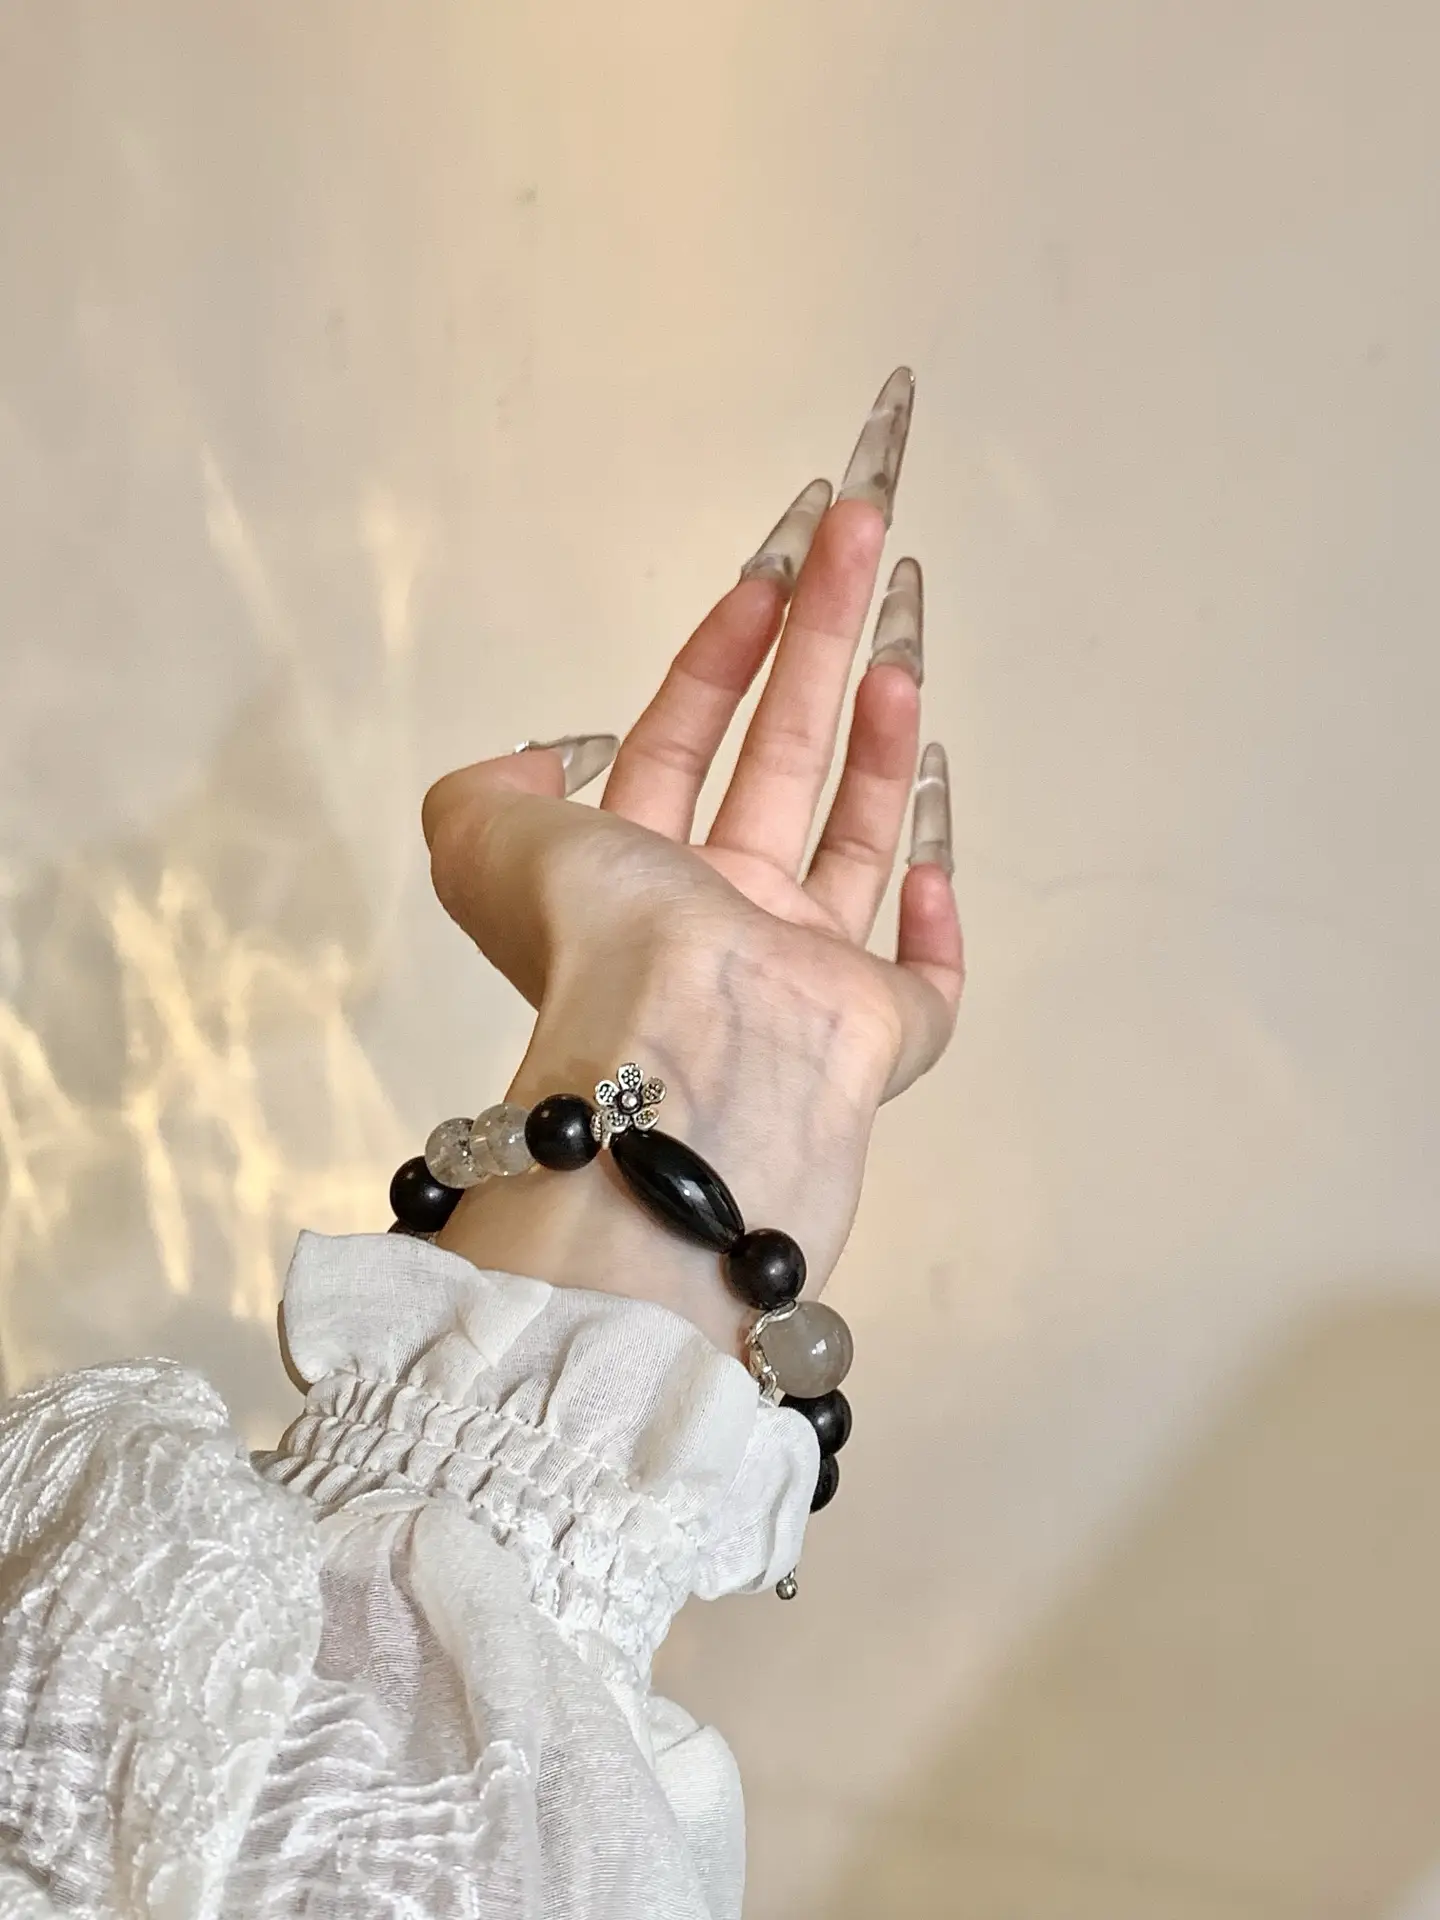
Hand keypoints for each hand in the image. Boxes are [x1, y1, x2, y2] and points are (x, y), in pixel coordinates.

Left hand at [422, 370, 961, 1352]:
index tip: (765, 577)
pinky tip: (929, 849)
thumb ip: (485, 794)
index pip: (679, 744)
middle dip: (819, 641)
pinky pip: (924, 974)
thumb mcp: (480, 846)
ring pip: (850, 845)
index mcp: (633, 880)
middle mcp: (720, 922)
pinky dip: (932, 914)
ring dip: (874, 742)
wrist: (689, 1059)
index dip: (719, 654)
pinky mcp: (884, 1032)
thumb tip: (542, 769)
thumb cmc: (599, 941)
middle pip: (781, 759)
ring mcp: (807, 977)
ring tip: (900, 648)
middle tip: (860, 538)